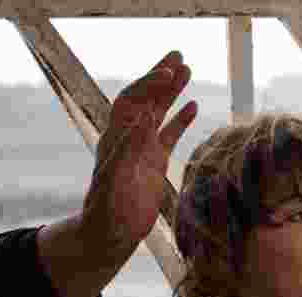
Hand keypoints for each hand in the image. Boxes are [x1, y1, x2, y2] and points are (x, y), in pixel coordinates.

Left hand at [82, 50, 197, 248]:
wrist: (110, 234)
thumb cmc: (108, 212)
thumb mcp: (116, 181)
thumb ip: (127, 150)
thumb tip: (141, 119)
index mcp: (116, 139)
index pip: (131, 101)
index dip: (148, 85)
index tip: (168, 73)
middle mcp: (128, 139)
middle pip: (145, 99)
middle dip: (160, 77)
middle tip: (179, 56)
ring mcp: (142, 149)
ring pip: (158, 112)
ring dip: (172, 92)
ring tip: (188, 70)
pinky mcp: (154, 163)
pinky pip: (169, 134)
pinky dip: (180, 119)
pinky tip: (193, 105)